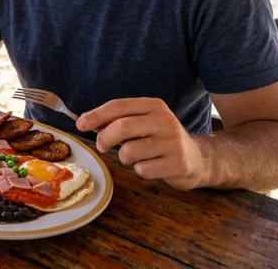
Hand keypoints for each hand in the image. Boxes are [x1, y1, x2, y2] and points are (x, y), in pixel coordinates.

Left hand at [77, 98, 206, 189]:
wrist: (197, 159)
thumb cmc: (160, 140)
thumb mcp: (143, 123)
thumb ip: (117, 120)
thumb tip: (85, 120)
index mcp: (154, 106)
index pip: (119, 106)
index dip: (96, 115)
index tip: (80, 124)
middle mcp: (166, 121)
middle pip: (122, 127)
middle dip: (105, 138)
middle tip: (102, 146)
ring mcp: (173, 143)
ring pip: (129, 151)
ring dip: (124, 158)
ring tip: (137, 157)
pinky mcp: (178, 164)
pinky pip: (142, 169)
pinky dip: (140, 170)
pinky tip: (152, 166)